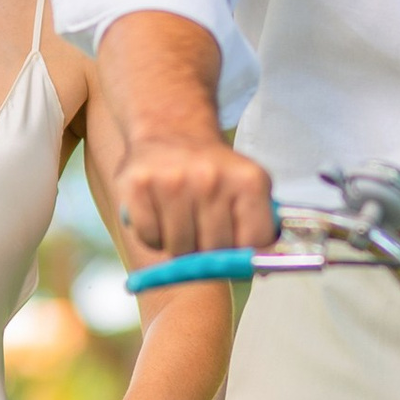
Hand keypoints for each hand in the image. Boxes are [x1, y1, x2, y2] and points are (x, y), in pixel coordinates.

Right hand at [116, 127, 277, 258]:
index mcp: (249, 180)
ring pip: (179, 249)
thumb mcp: (248, 188)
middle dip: (209, 249)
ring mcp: (172, 181)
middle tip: (203, 227)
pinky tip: (160, 213)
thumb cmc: (213, 172)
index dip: (243, 252)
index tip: (235, 244)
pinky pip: (149, 238)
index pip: (253, 244)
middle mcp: (211, 178)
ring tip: (181, 218)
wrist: (171, 131)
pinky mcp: (137, 186)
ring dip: (179, 244)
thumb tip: (263, 269)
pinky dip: (153, 236)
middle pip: (214, 250)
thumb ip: (260, 228)